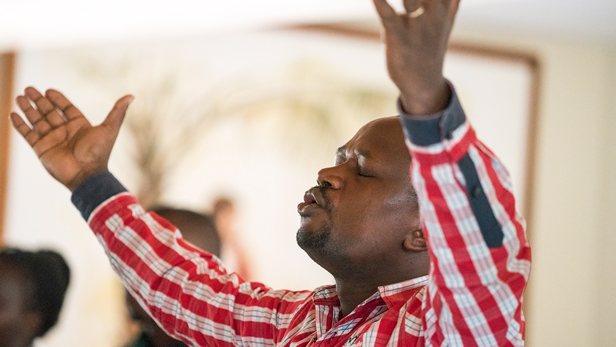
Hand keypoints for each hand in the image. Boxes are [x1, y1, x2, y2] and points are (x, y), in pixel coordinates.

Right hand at [10, 87, 132, 190]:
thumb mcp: (109, 129)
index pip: (66, 108)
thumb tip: (131, 96)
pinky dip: (20, 125)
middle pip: (49, 112)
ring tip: (19, 96)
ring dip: (28, 109)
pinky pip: (28, 134)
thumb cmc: (99, 153)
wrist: (86, 175)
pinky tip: (12, 114)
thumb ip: (118, 112)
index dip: (57, 99)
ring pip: (37, 120)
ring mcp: (52, 140)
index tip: (48, 90)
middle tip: (29, 88)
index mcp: (80, 126)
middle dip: (38, 101)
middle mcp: (65, 131)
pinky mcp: (41, 149)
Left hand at [373, 0, 459, 114]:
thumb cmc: (431, 48)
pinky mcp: (398, 37)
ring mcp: (417, 26)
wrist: (423, 86)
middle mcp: (434, 14)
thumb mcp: (447, 19)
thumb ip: (452, 1)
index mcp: (445, 6)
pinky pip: (389, 18)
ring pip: (411, 0)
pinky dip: (381, 5)